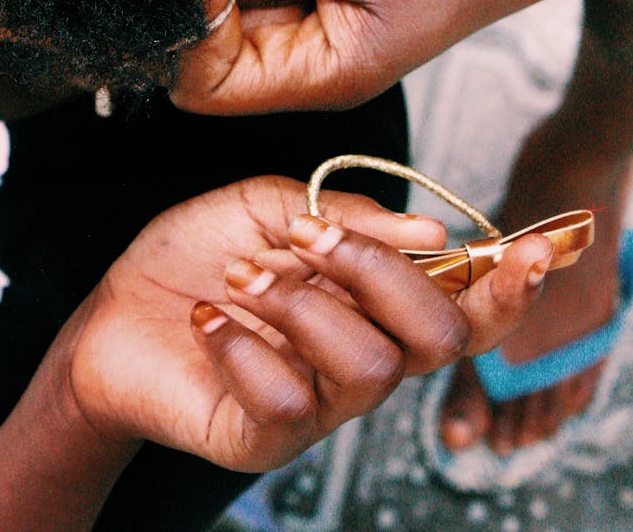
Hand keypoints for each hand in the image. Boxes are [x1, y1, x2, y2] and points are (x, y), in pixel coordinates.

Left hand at [64, 176, 551, 472]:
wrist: (112, 311)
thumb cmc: (195, 255)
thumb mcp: (271, 208)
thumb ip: (349, 217)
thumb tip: (434, 232)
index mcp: (369, 300)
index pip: (460, 308)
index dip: (504, 288)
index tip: (533, 251)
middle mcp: (360, 356)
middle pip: (433, 339)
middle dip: (380, 273)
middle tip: (309, 236)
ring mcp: (318, 404)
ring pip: (368, 367)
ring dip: (304, 303)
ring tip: (241, 274)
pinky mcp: (266, 437)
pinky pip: (288, 402)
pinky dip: (246, 345)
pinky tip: (208, 318)